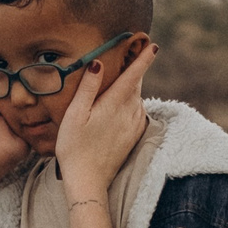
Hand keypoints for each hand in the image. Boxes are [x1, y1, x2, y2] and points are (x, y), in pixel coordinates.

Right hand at [53, 37, 157, 202]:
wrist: (88, 181)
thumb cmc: (74, 148)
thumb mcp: (75, 115)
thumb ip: (88, 88)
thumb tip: (98, 63)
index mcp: (115, 104)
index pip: (134, 75)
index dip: (144, 58)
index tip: (153, 45)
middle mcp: (130, 112)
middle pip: (136, 85)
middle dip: (135, 70)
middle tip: (130, 55)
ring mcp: (134, 125)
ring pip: (136, 98)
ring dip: (130, 88)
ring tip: (119, 80)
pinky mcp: (134, 136)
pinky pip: (136, 112)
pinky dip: (130, 103)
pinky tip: (118, 106)